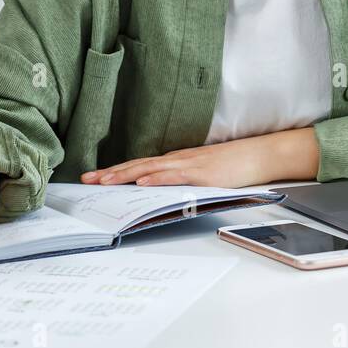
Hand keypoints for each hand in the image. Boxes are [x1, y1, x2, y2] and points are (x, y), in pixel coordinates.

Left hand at [79, 128, 319, 187]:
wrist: (261, 154)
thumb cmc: (235, 165)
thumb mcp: (203, 173)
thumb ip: (182, 180)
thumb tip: (161, 192)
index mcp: (177, 160)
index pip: (140, 165)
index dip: (117, 171)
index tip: (95, 176)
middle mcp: (178, 159)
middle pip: (138, 165)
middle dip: (111, 173)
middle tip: (87, 180)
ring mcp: (190, 164)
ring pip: (151, 169)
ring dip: (126, 174)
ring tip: (105, 181)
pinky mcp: (203, 173)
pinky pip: (176, 175)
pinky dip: (158, 179)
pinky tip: (143, 182)